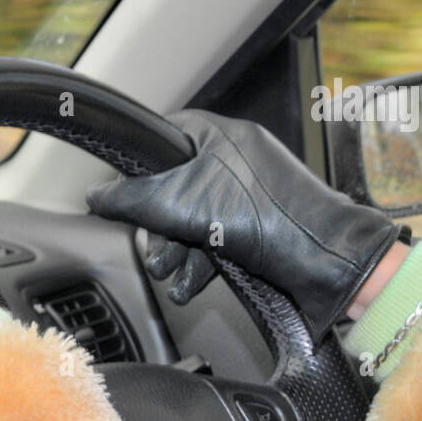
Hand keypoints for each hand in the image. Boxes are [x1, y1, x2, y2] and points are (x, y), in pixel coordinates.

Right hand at [87, 109, 401, 339]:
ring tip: (172, 274)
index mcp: (219, 135)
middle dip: (159, 229)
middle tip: (156, 251)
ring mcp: (246, 194)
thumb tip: (97, 195)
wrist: (324, 260)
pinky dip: (199, 263)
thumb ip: (133, 199)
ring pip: (190, 219)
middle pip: (171, 188)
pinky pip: (214, 239)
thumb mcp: (183, 203)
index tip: (121, 197)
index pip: (160, 139)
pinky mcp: (255, 226)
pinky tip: (190, 285)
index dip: (136, 170)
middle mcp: (233, 159)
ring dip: (176, 253)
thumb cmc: (267, 216)